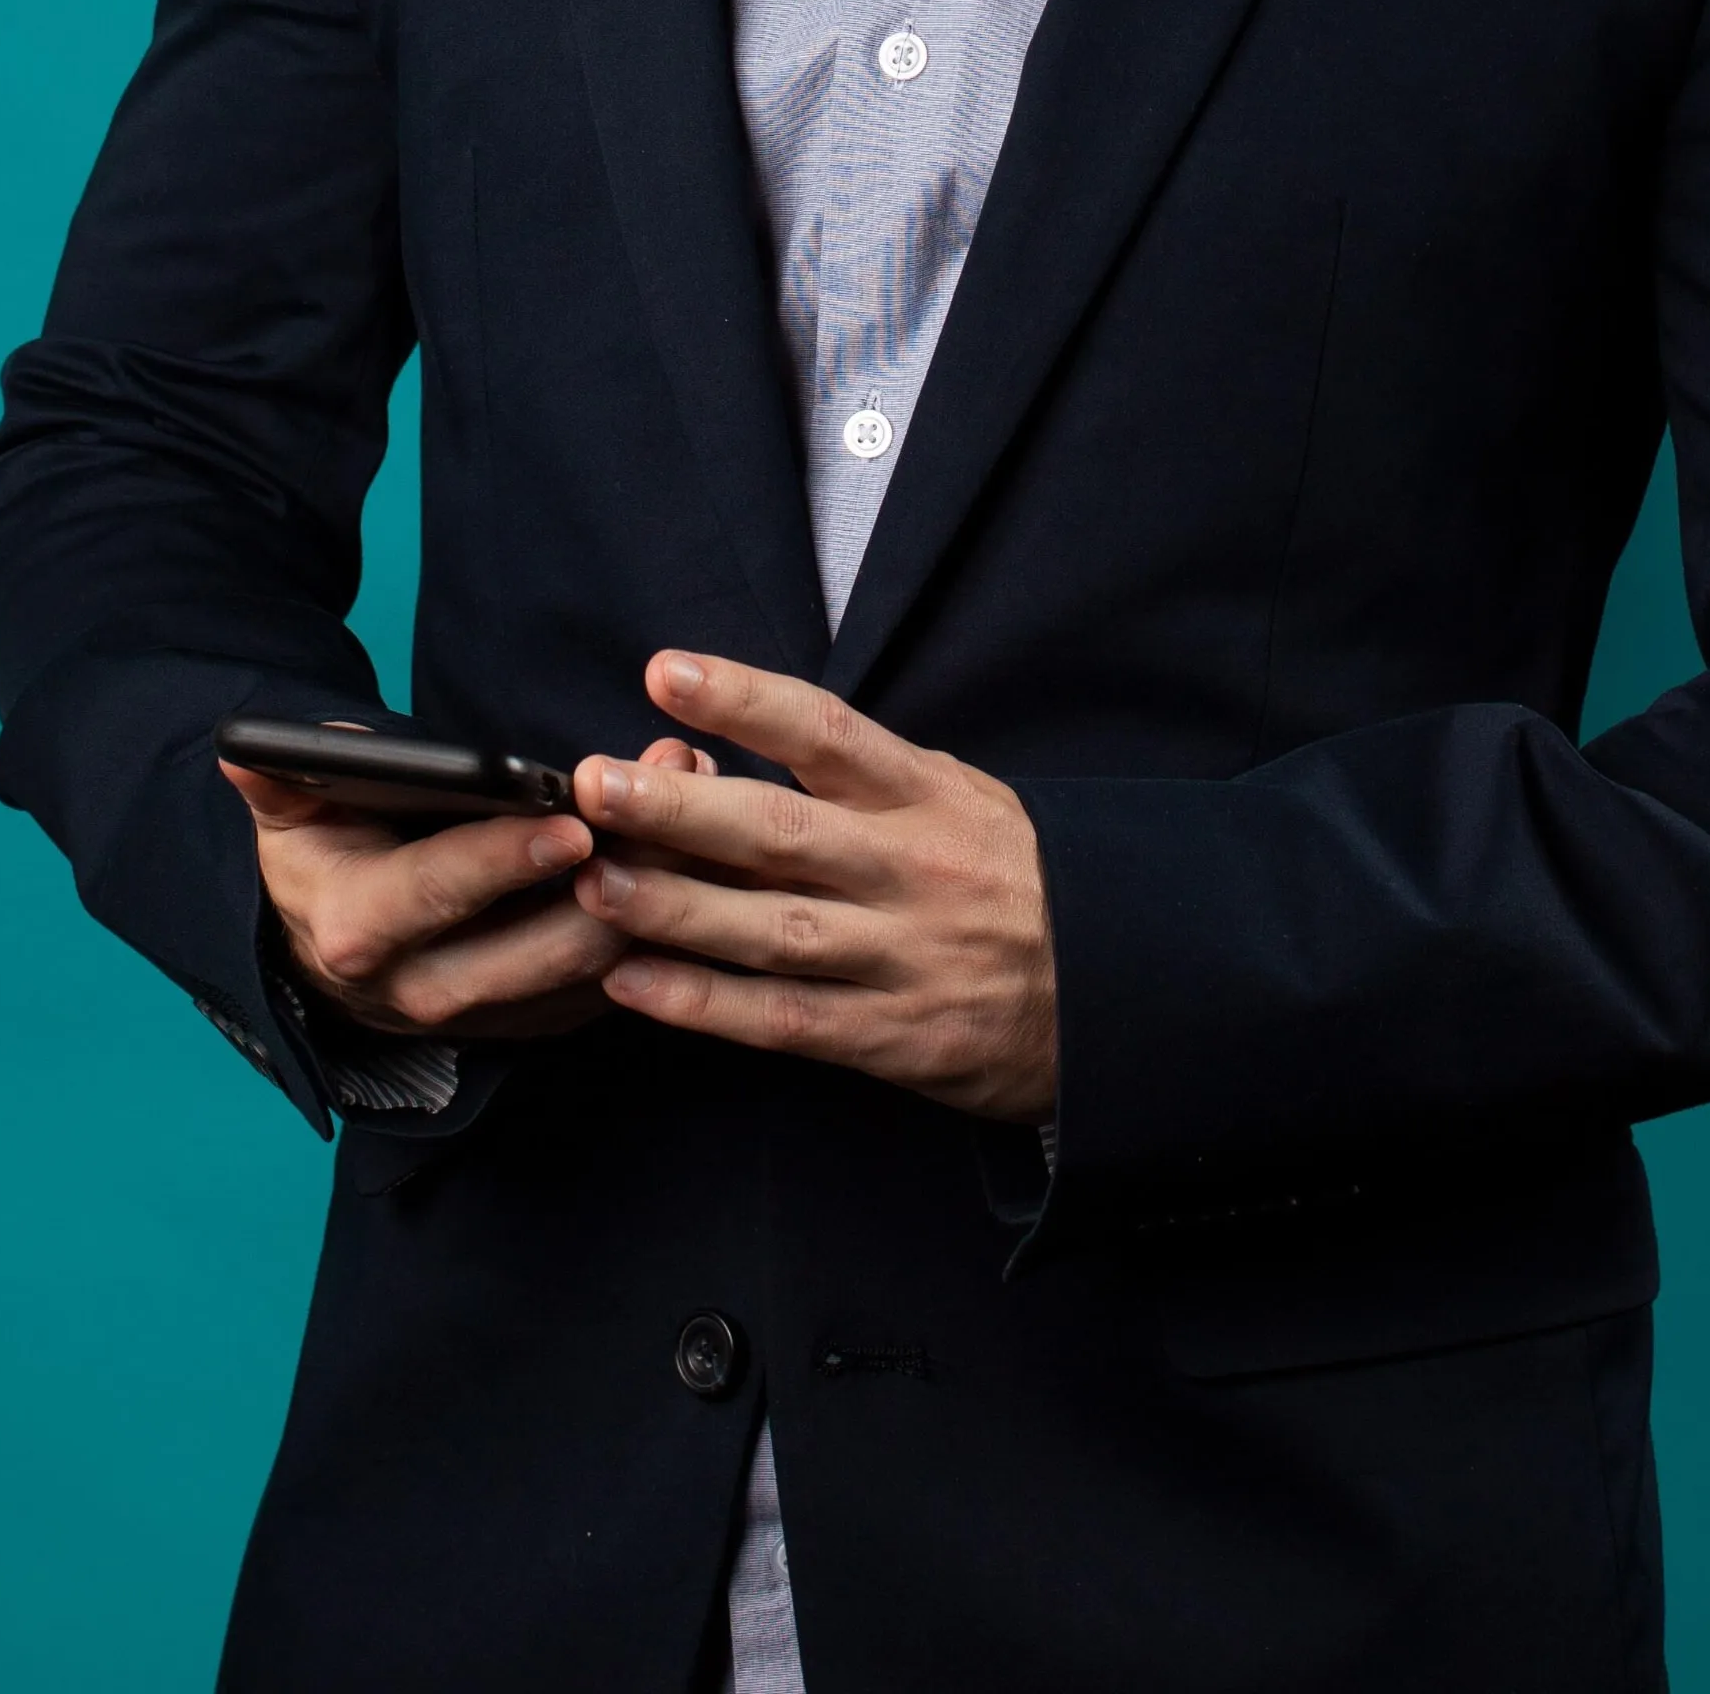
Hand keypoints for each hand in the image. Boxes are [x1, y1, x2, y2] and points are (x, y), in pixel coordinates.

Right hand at [221, 736, 714, 1039]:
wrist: (335, 942)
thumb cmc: (327, 851)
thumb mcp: (293, 812)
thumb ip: (279, 778)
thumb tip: (251, 753)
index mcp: (358, 932)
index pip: (437, 896)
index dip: (505, 860)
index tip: (572, 824)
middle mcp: (422, 992)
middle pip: (536, 948)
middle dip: (615, 873)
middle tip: (673, 793)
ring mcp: (487, 1018)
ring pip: (587, 968)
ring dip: (654, 889)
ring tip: (701, 801)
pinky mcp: (536, 1023)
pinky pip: (609, 984)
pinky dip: (660, 921)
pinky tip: (701, 851)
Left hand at [569, 654, 1057, 1123]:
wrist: (1117, 990)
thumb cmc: (1015, 878)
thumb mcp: (962, 800)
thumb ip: (863, 781)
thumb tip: (735, 747)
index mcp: (927, 795)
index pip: (824, 733)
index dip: (742, 699)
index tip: (663, 671)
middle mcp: (911, 869)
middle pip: (779, 833)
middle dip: (678, 809)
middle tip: (592, 783)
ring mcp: (902, 956)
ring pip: (771, 930)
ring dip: (673, 909)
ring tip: (593, 882)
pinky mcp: (892, 1037)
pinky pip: (784, 1020)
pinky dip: (706, 1006)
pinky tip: (634, 985)